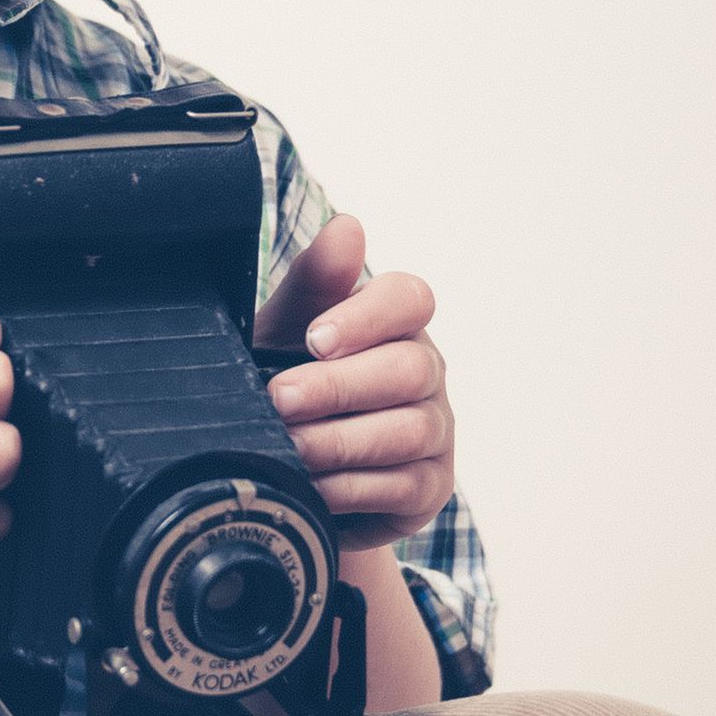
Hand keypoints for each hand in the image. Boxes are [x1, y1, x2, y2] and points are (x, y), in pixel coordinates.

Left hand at [254, 214, 454, 549]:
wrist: (286, 462)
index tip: (315, 338)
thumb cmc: (290, 380)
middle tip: (280, 399)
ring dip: (341, 441)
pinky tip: (313, 486)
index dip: (367, 317)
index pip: (410, 299)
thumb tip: (347, 228)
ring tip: (290, 446)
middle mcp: (426, 372)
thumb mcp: (288, 330)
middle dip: (338, 386)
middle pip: (409, 369)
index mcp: (395, 325)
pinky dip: (352, 487)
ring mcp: (435, 431)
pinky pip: (402, 486)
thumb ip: (315, 282)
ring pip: (409, 430)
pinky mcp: (429, 487)